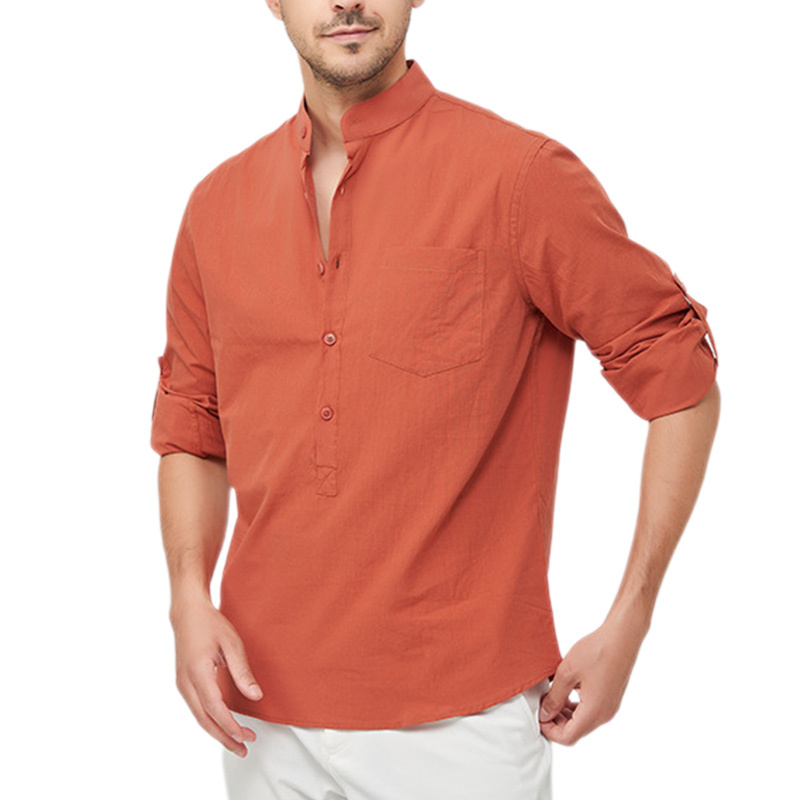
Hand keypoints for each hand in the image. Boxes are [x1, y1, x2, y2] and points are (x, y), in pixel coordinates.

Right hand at [171, 597, 263, 757]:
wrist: (187, 613)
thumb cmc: (210, 624)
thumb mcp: (232, 643)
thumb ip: (242, 671)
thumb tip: (255, 696)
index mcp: (198, 672)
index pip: (215, 708)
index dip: (231, 726)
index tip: (246, 736)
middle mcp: (186, 682)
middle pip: (204, 720)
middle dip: (224, 737)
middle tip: (243, 748)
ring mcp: (182, 684)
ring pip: (198, 717)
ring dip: (217, 731)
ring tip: (236, 742)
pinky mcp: (183, 683)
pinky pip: (196, 708)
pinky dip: (209, 720)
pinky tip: (222, 724)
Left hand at [538, 615, 646, 745]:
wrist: (622, 636)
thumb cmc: (596, 651)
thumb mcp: (567, 673)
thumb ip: (554, 697)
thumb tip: (544, 714)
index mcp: (594, 712)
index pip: (568, 737)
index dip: (549, 730)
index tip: (538, 715)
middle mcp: (604, 715)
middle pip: (575, 732)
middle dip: (555, 722)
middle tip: (542, 704)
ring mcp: (609, 708)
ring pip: (582, 722)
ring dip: (565, 714)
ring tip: (551, 695)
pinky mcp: (610, 699)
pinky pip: (590, 711)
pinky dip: (575, 706)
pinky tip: (565, 690)